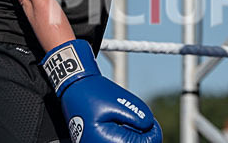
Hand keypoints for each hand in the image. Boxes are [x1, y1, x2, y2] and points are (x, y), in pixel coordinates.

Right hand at [42, 39, 161, 141]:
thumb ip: (139, 116)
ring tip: (123, 120)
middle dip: (142, 134)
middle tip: (136, 118)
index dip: (153, 131)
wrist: (74, 91)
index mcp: (110, 142)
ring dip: (131, 135)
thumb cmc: (95, 94)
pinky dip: (122, 136)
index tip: (149, 119)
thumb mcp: (121, 101)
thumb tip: (149, 127)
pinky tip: (117, 125)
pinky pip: (117, 142)